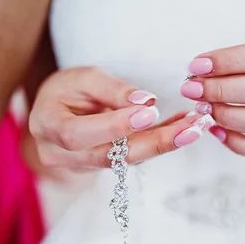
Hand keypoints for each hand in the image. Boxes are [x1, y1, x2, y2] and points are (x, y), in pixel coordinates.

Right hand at [30, 67, 211, 168]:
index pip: (80, 134)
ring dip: (165, 143)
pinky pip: (137, 156)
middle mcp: (62, 155)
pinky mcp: (108, 166)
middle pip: (112, 155)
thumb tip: (145, 101)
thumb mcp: (82, 77)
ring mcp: (85, 166)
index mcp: (48, 127)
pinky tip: (187, 128)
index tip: (149, 112)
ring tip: (196, 127)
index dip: (115, 126)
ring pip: (128, 159)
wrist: (58, 110)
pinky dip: (162, 140)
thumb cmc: (67, 89)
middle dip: (155, 142)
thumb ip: (111, 89)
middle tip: (191, 128)